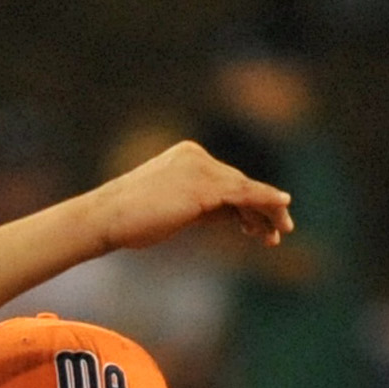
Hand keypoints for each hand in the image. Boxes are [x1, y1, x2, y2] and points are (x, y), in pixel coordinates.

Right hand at [84, 139, 291, 253]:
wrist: (105, 218)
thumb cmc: (129, 219)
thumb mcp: (172, 208)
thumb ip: (202, 205)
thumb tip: (230, 216)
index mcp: (187, 156)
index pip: (225, 180)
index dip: (247, 204)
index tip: (258, 227)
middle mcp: (196, 156)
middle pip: (238, 183)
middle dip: (261, 209)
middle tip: (281, 229)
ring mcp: (200, 168)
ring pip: (245, 189)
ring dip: (268, 210)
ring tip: (282, 231)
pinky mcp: (203, 186)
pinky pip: (243, 193)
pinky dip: (265, 200)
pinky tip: (283, 206)